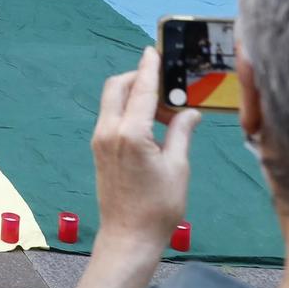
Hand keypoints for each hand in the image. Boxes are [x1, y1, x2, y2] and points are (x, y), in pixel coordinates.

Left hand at [90, 48, 199, 248]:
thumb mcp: (178, 167)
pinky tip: (150, 123)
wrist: (128, 236)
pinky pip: (111, 117)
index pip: (140, 89)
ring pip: (112, 101)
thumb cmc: (159, 207)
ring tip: (163, 109)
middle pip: (117, 87)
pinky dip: (127, 111)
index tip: (153, 51)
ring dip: (133, 95)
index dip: (149, 68)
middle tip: (163, 83)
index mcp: (130, 133)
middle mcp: (108, 131)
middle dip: (137, 78)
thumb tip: (189, 111)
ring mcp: (99, 140)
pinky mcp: (99, 149)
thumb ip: (181, 133)